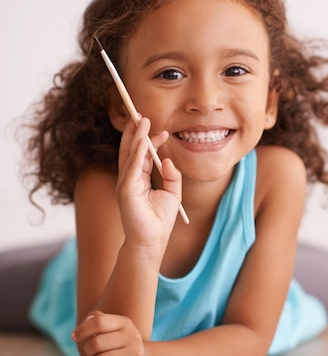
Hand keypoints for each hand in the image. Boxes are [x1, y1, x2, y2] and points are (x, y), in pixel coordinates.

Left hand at [71, 311, 148, 355]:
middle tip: (92, 352)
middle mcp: (133, 336)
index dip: (82, 329)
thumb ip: (98, 320)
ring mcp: (137, 354)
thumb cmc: (118, 344)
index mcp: (125, 323)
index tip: (74, 336)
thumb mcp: (111, 329)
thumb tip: (88, 320)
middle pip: (97, 343)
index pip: (99, 322)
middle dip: (88, 350)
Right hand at [117, 116, 181, 248]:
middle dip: (136, 131)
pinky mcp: (126, 190)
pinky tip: (143, 140)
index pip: (141, 154)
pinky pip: (132, 167)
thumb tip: (167, 160)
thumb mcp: (172, 194)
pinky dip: (137, 152)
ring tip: (142, 120)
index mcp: (139, 178)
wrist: (151, 241)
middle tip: (142, 114)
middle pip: (131, 149)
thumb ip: (172, 176)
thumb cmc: (159, 220)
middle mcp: (130, 178)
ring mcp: (126, 183)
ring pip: (129, 154)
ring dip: (136, 136)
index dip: (150, 140)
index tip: (162, 130)